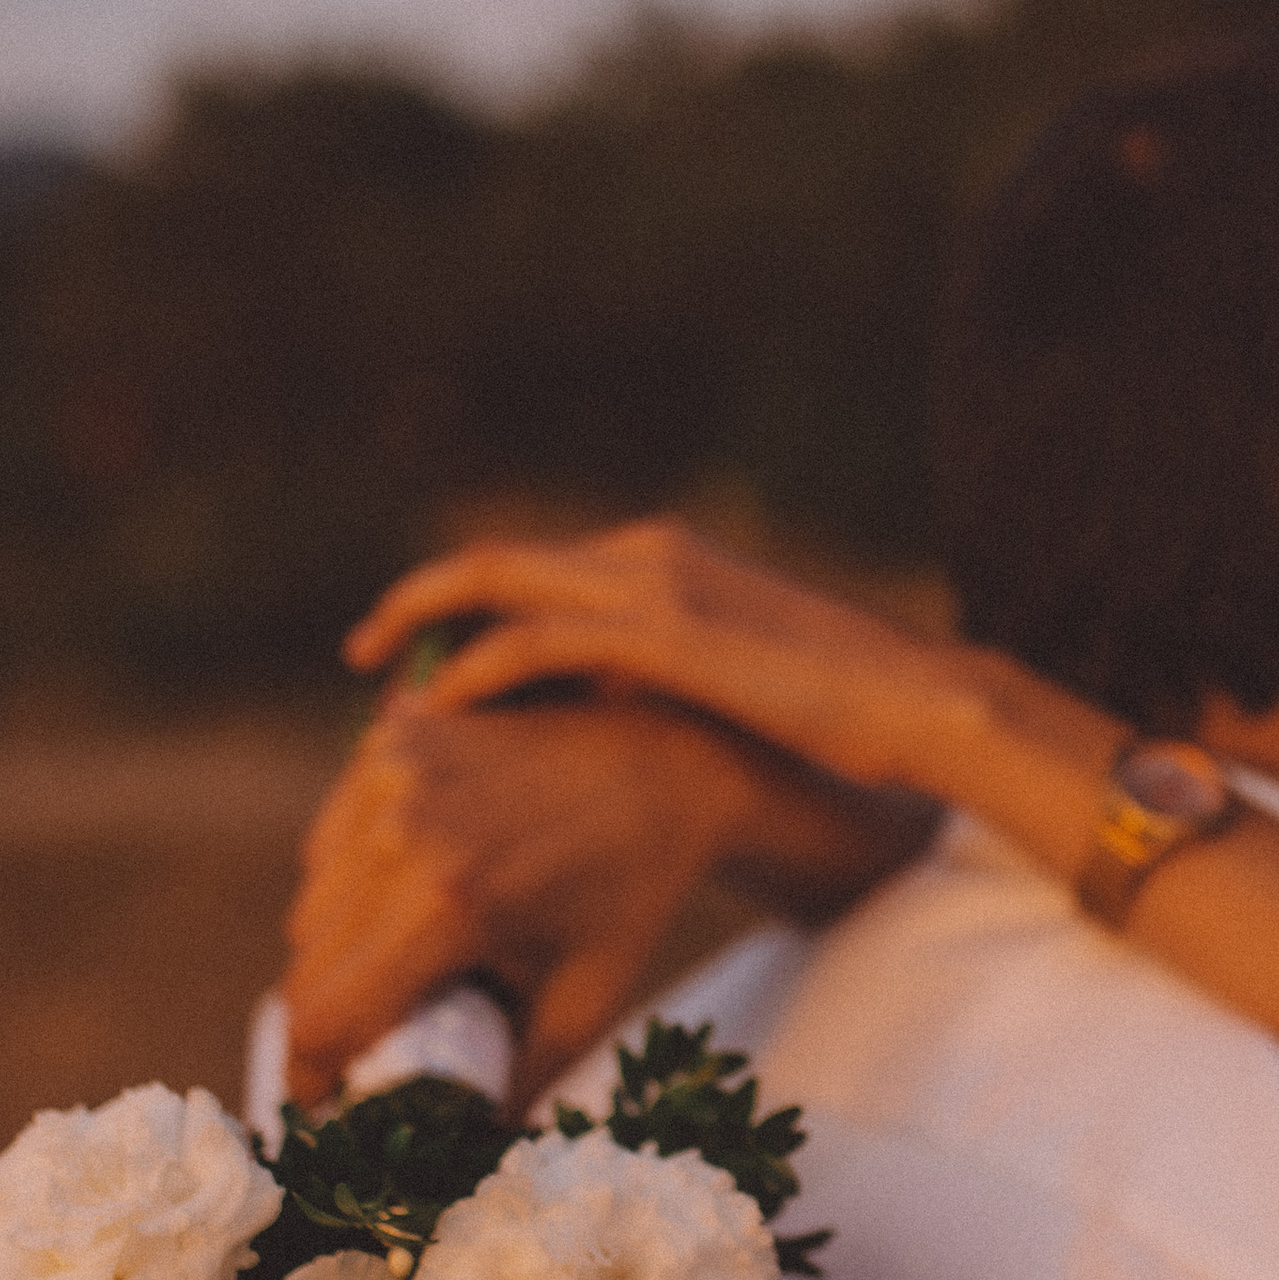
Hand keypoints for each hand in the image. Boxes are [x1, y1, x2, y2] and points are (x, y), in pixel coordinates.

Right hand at [284, 701, 753, 1103]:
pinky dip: (347, 882)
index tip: (319, 1107)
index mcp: (452, 903)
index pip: (327, 1013)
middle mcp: (405, 832)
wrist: (664, 765)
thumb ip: (520, 1086)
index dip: (309, 1074)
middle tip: (369, 1046)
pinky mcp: (390, 741)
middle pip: (306, 962)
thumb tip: (466, 1160)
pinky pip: (328, 841)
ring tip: (402, 965)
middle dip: (328, 1017)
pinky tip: (405, 892)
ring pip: (309, 902)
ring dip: (334, 949)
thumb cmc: (630, 893)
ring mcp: (392, 775)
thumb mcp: (587, 1003)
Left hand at [344, 520, 981, 792]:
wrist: (919, 705)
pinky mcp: (660, 632)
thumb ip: (664, 684)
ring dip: (422, 634)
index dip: (462, 614)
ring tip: (377, 698)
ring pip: (494, 585)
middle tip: (359, 657)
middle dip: (416, 608)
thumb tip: (606, 726)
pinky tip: (439, 711)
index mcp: (663, 558)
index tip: (416, 668)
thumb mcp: (732, 687)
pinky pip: (533, 639)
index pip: (534, 570)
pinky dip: (475, 668)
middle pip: (494, 564)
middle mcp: (646, 553)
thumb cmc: (842, 716)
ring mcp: (651, 584)